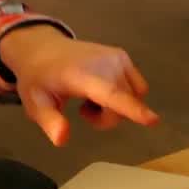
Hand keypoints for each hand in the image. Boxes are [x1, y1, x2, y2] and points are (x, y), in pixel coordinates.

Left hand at [0, 25, 158, 146]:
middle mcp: (104, 63)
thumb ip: (50, 121)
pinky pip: (136, 87)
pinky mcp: (123, 56)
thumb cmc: (39, 79)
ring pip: (134, 98)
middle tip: (83, 112)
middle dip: (107, 119)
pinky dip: (124, 95)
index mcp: (81, 75)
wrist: (42, 48)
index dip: (131, 109)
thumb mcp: (35, 103)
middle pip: (124, 105)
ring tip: (90, 99)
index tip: (153, 120)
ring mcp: (117, 57)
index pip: (110, 94)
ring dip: (117, 107)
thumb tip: (62, 140)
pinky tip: (101, 90)